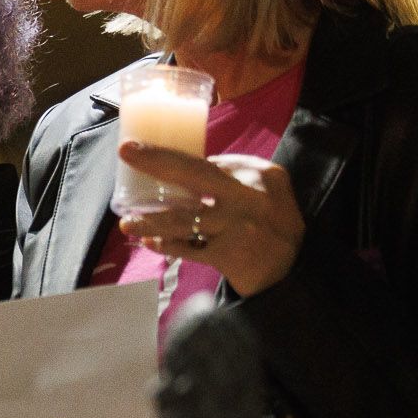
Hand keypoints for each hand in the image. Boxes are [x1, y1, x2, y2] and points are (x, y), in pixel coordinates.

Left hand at [116, 146, 305, 296]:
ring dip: (149, 220)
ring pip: (183, 219)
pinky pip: (189, 248)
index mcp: (260, 173)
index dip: (169, 153)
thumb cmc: (268, 223)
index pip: (208, 161)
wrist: (291, 271)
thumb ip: (230, 176)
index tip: (137, 147)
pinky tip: (150, 243)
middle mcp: (251, 196)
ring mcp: (240, 226)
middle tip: (126, 153)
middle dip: (156, 161)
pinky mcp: (231, 254)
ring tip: (127, 222)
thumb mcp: (264, 191)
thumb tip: (180, 168)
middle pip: (194, 174)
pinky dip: (167, 245)